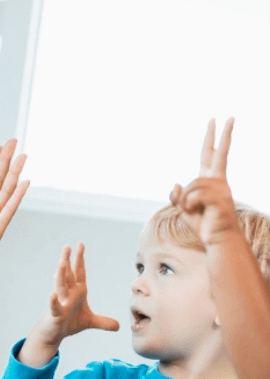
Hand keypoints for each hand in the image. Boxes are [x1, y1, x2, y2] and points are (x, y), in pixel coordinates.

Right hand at [18, 243, 118, 366]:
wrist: (53, 334)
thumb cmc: (68, 323)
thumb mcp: (90, 322)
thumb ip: (103, 322)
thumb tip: (119, 326)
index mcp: (77, 292)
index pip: (79, 273)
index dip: (80, 259)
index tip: (80, 244)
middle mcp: (68, 294)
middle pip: (67, 274)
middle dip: (68, 260)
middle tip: (67, 246)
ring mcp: (60, 302)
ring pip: (60, 286)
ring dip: (61, 274)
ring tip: (62, 262)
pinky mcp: (55, 314)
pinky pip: (54, 306)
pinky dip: (53, 300)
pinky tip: (52, 294)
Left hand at [169, 118, 240, 245]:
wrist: (218, 239)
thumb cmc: (203, 224)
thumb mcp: (183, 208)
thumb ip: (176, 196)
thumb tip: (175, 183)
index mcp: (211, 180)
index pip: (211, 154)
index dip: (213, 138)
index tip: (216, 121)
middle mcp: (219, 180)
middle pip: (219, 153)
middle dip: (222, 135)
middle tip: (227, 116)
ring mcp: (222, 189)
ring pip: (191, 185)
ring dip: (185, 200)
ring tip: (192, 211)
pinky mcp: (220, 199)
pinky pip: (193, 196)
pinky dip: (188, 205)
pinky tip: (195, 212)